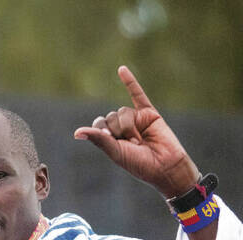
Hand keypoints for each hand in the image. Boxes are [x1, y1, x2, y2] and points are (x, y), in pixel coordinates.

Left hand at [73, 65, 199, 197]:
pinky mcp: (149, 113)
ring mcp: (135, 119)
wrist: (166, 166)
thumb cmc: (140, 164)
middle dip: (119, 130)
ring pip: (123, 111)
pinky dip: (130, 81)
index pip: (99, 124)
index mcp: (111, 138)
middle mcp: (122, 127)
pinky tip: (121, 69)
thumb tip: (76, 133)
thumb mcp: (116, 152)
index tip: (111, 139)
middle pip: (110, 117)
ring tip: (140, 140)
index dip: (103, 130)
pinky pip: (138, 94)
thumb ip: (98, 139)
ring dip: (129, 126)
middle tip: (132, 144)